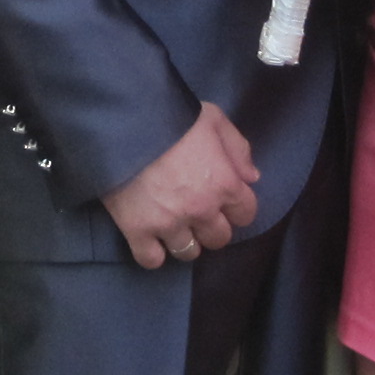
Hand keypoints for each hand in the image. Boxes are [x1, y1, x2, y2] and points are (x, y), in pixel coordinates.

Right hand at [103, 103, 258, 268]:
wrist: (123, 122)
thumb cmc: (172, 115)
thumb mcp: (214, 118)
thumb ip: (237, 148)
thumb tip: (251, 178)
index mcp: (225, 183)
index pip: (246, 214)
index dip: (236, 208)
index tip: (223, 202)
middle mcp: (201, 210)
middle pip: (219, 238)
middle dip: (211, 227)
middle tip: (197, 214)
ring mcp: (169, 223)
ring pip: (188, 252)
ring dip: (184, 241)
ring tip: (173, 227)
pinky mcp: (138, 230)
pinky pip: (151, 259)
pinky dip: (152, 253)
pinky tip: (150, 240)